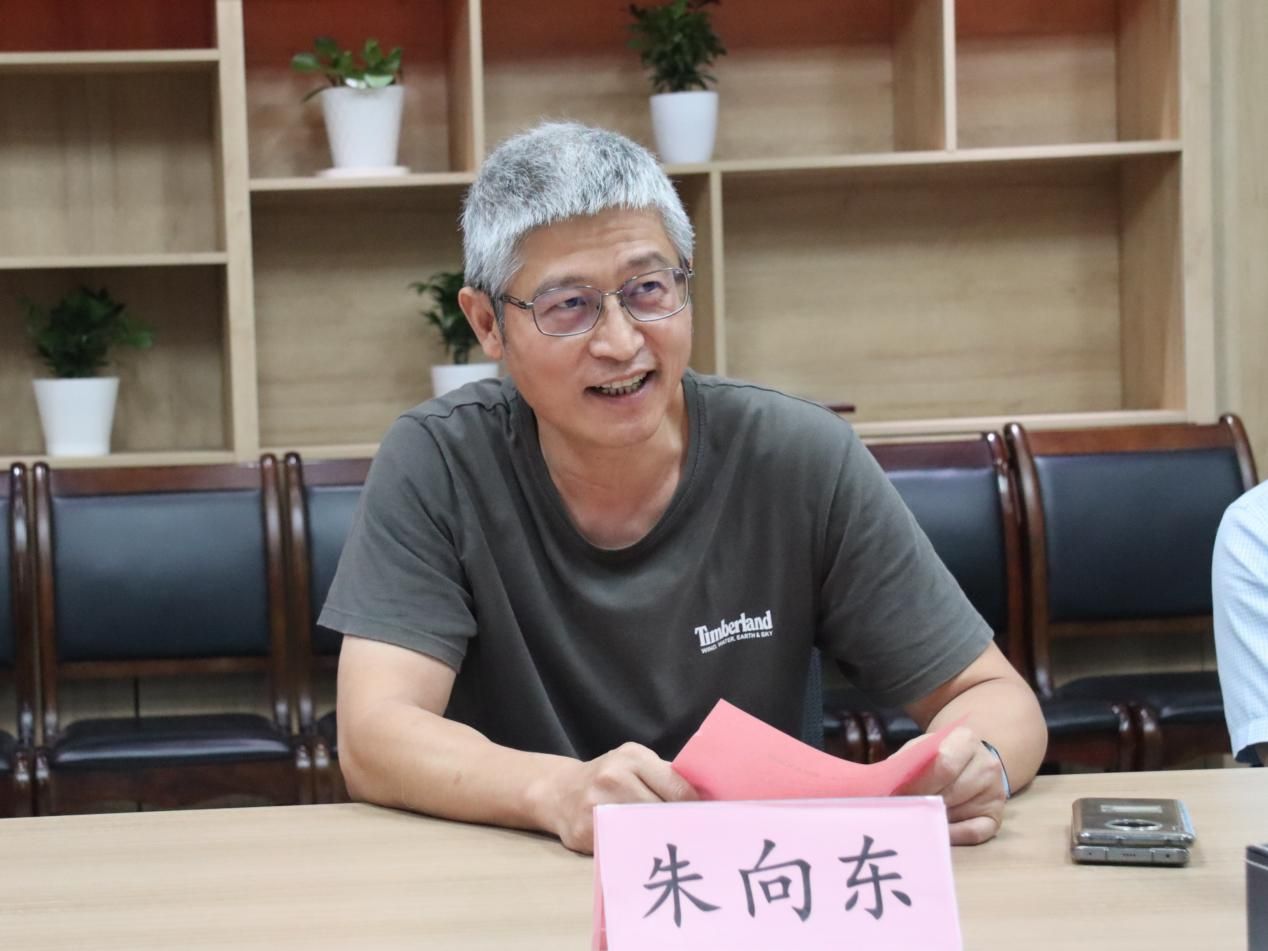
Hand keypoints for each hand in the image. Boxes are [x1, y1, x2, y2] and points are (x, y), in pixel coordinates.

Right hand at [534, 742, 698, 853]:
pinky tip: (647, 854)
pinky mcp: (585, 833)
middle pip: (662, 812)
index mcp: (632, 758)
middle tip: (697, 839)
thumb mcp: (634, 762)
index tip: (710, 820)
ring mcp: (597, 807)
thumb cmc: (608, 777)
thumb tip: (706, 799)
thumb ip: (664, 776)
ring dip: (661, 842)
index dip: (696, 808)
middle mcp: (613, 779)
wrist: (559, 791)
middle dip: (680, 826)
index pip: (677, 788)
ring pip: (645, 832)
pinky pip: (623, 846)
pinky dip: (637, 852)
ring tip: (674, 847)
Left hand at [895, 726, 1006, 845]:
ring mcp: (995, 792)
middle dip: (923, 801)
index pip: (944, 763)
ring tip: (913, 817)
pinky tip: (935, 831)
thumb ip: (906, 762)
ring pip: (958, 811)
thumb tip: (879, 786)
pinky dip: (952, 835)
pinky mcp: (997, 817)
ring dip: (933, 817)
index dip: (919, 783)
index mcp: (966, 739)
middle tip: (902, 810)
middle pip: (951, 790)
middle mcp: (987, 765)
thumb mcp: (923, 748)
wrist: (973, 761)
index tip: (898, 794)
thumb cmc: (940, 755)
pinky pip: (973, 833)